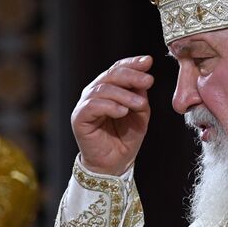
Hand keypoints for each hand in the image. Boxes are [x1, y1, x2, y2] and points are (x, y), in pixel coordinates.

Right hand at [71, 55, 154, 175]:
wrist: (115, 164)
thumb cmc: (125, 139)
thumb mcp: (139, 114)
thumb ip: (140, 96)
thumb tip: (143, 78)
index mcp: (108, 89)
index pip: (117, 69)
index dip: (132, 63)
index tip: (148, 61)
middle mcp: (94, 93)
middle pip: (110, 75)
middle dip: (131, 76)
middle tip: (148, 81)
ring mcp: (85, 105)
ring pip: (102, 89)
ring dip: (123, 95)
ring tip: (139, 104)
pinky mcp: (79, 118)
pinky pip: (92, 106)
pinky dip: (109, 106)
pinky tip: (122, 111)